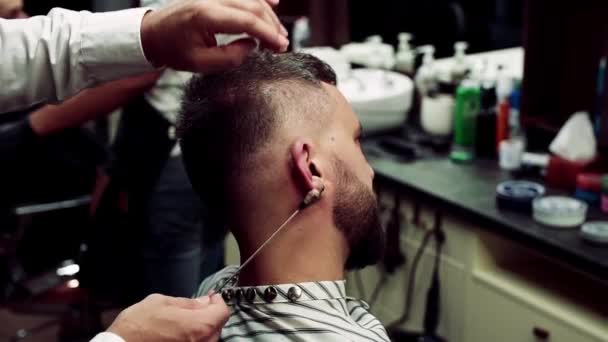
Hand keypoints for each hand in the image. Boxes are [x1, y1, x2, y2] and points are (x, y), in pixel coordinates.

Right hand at [108, 293, 229, 341]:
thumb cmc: (137, 325)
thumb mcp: (162, 302)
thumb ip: (187, 303)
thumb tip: (203, 301)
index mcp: (199, 326)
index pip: (223, 313)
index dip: (218, 302)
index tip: (211, 297)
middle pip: (217, 327)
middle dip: (210, 315)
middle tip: (198, 306)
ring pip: (208, 339)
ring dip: (202, 328)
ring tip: (186, 321)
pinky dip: (193, 338)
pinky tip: (181, 333)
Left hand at [141, 0, 288, 72]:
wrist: (153, 33)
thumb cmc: (174, 49)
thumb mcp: (199, 63)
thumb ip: (229, 57)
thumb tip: (252, 46)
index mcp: (206, 16)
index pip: (246, 20)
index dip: (268, 34)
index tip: (281, 47)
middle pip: (253, 6)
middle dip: (272, 26)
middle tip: (282, 45)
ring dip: (269, 15)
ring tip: (278, 35)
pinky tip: (274, 3)